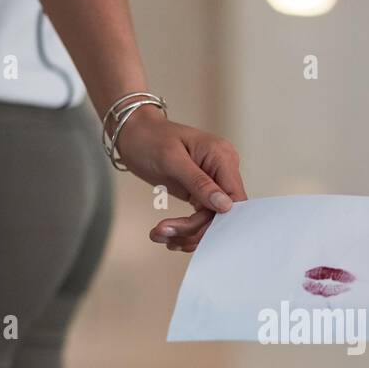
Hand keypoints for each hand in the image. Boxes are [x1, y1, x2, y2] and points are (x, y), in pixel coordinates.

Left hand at [114, 107, 246, 251]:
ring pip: (209, 220)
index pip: (235, 197)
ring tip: (159, 234)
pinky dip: (184, 229)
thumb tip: (225, 205)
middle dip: (194, 229)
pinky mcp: (200, 192)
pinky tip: (167, 234)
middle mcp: (221, 170)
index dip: (220, 220)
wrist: (133, 133)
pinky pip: (200, 218)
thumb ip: (200, 183)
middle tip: (164, 233)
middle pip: (221, 213)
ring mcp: (212, 182)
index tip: (193, 231)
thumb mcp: (172, 160)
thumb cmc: (150, 138)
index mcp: (222, 157)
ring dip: (186, 233)